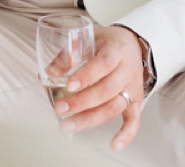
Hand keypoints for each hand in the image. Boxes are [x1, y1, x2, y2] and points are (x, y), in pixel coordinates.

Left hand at [51, 25, 146, 150]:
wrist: (133, 44)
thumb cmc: (107, 42)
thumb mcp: (89, 38)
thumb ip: (69, 54)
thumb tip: (48, 73)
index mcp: (116, 49)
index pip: (103, 64)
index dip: (86, 76)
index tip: (69, 85)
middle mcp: (127, 69)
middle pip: (107, 90)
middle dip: (82, 102)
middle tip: (60, 108)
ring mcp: (132, 87)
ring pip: (114, 106)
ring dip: (91, 118)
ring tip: (69, 124)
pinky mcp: (136, 100)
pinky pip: (134, 119)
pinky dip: (126, 134)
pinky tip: (114, 145)